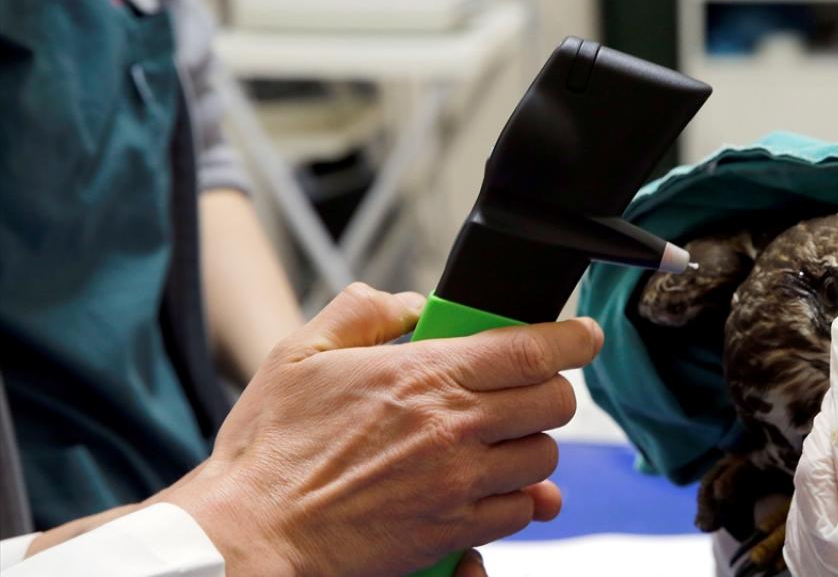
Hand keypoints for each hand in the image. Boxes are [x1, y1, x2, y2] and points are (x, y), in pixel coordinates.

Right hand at [161, 283, 600, 576]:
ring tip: (500, 443)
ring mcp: (458, 483)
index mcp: (425, 375)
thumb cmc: (269, 450)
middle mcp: (453, 427)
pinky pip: (519, 511)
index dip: (572, 338)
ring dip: (531, 446)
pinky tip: (488, 488)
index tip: (585, 335)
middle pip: (553, 402)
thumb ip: (363, 313)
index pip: (531, 349)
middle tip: (530, 392)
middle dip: (551, 392)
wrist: (250, 535)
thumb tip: (409, 303)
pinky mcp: (452, 531)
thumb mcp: (300, 354)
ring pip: (544, 458)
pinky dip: (515, 499)